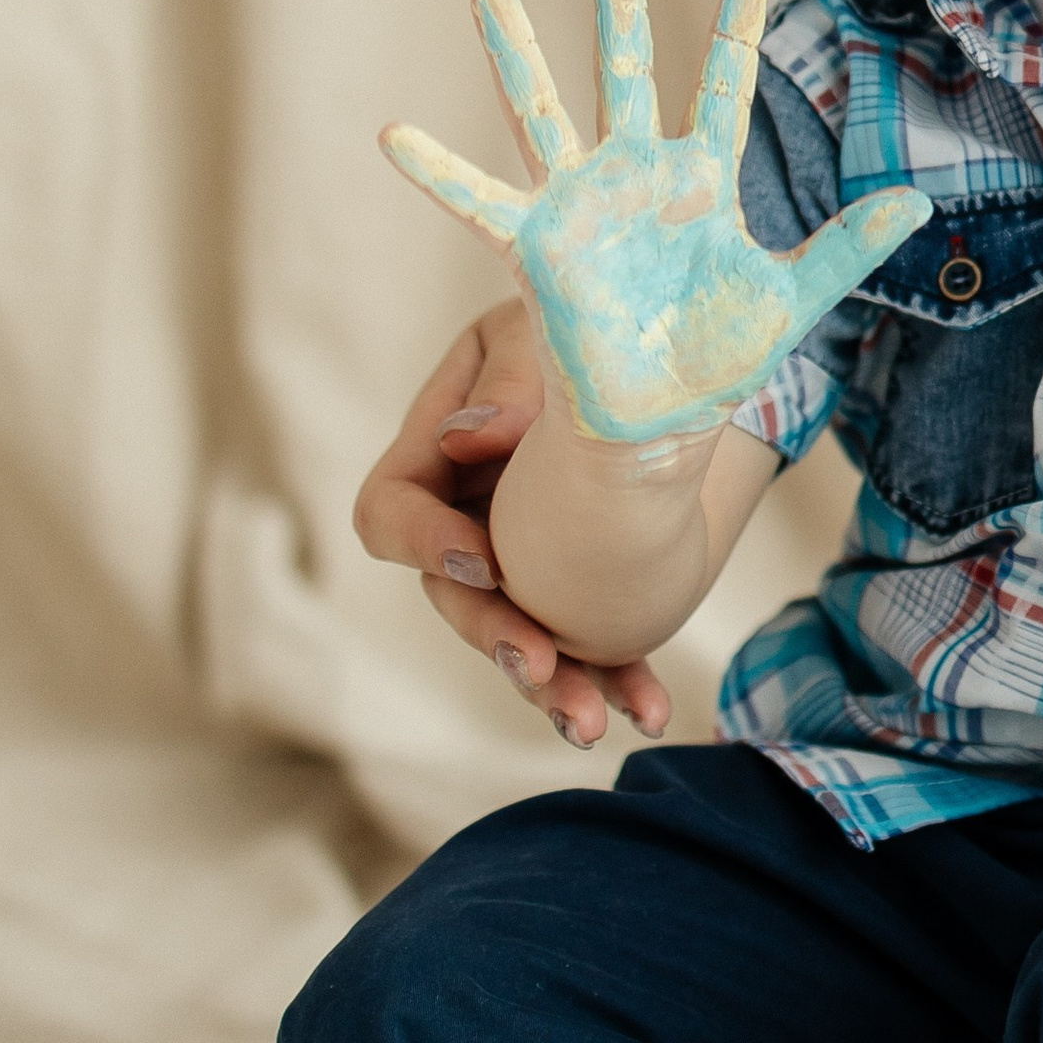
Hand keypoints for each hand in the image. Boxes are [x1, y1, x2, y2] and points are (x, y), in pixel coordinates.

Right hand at [351, 301, 668, 747]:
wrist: (647, 351)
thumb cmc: (576, 321)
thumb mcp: (540, 327)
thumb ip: (510, 377)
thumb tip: (473, 439)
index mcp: (432, 453)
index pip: (392, 510)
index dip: (425, 543)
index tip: (485, 559)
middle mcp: (464, 518)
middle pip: (454, 596)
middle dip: (494, 636)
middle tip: (539, 663)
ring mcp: (517, 563)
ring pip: (518, 638)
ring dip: (552, 686)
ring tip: (591, 722)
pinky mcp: (573, 592)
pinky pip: (586, 647)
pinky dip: (616, 678)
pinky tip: (650, 710)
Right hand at [383, 0, 929, 444]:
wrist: (662, 425)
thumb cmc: (720, 361)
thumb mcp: (796, 297)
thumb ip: (849, 245)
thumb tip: (920, 203)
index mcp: (702, 183)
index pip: (723, 92)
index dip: (733, 37)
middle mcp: (637, 180)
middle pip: (627, 80)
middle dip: (619, 20)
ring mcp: (582, 207)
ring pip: (546, 114)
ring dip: (518, 55)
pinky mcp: (537, 248)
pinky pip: (477, 204)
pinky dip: (437, 171)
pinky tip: (394, 132)